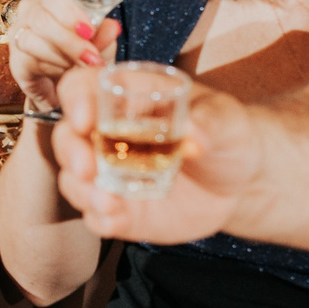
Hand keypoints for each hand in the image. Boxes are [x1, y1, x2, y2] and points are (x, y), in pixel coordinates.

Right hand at [7, 0, 116, 104]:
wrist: (70, 88)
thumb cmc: (84, 57)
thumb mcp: (102, 45)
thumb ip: (105, 35)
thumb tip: (112, 27)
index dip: (71, 10)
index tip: (89, 30)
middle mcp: (32, 11)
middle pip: (41, 16)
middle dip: (69, 40)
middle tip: (91, 57)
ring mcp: (20, 34)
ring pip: (31, 38)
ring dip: (60, 56)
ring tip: (79, 67)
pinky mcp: (15, 59)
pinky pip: (27, 60)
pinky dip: (50, 68)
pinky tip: (63, 73)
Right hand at [49, 62, 254, 242]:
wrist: (241, 181)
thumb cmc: (229, 134)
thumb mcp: (227, 119)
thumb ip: (211, 121)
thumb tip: (194, 132)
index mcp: (126, 97)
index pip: (82, 87)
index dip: (75, 100)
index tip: (85, 119)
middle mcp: (107, 134)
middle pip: (68, 136)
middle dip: (71, 152)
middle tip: (88, 168)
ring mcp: (110, 174)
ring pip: (74, 179)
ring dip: (82, 191)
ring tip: (108, 202)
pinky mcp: (120, 209)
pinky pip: (96, 215)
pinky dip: (99, 218)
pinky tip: (114, 220)